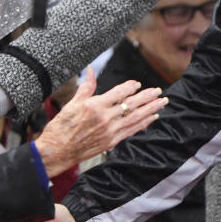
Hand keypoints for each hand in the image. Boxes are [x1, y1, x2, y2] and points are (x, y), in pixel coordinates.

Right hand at [33, 67, 167, 176]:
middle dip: (147, 97)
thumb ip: (86, 86)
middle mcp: (105, 118)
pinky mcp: (112, 141)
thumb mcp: (73, 103)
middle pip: (132, 104)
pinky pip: (132, 130)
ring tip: (162, 102)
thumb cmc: (62, 127)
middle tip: (159, 91)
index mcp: (95, 105)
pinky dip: (143, 123)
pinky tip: (152, 118)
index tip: (137, 84)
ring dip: (151, 109)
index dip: (130, 87)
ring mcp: (110, 131)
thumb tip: (91, 70)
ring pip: (136, 117)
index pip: (119, 93)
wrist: (58, 150)